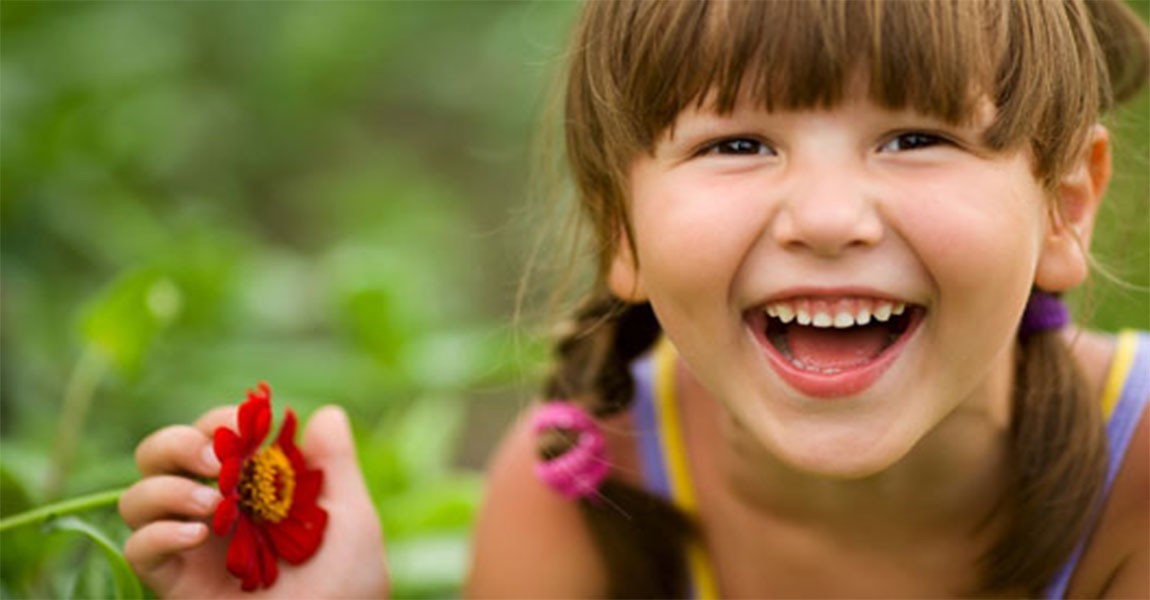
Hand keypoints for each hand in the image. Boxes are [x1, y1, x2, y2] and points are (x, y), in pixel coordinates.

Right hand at [119, 405, 387, 598]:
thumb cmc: (347, 590)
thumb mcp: (352, 520)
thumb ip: (335, 466)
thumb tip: (326, 414)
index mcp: (254, 489)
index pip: (214, 435)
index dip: (222, 419)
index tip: (248, 424)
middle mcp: (214, 512)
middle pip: (158, 455)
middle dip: (178, 442)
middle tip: (217, 460)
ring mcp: (190, 548)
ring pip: (136, 497)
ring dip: (167, 488)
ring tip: (213, 506)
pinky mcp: (173, 584)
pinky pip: (138, 549)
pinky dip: (158, 532)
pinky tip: (197, 536)